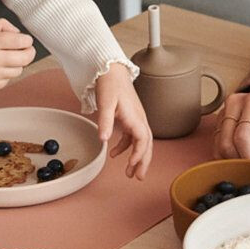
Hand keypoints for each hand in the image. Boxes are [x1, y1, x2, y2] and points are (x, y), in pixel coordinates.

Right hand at [0, 18, 34, 92]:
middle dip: (29, 52)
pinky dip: (5, 74)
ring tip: (4, 58)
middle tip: (26, 49)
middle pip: (26, 58)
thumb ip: (2, 25)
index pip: (22, 41)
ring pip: (19, 70)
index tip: (25, 40)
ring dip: (16, 64)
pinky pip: (8, 80)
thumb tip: (19, 33)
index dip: (27, 40)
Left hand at [95, 62, 152, 178]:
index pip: (142, 140)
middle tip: (138, 177)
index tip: (131, 164)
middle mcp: (139, 119)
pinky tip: (114, 154)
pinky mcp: (130, 118)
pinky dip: (125, 147)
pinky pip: (132, 137)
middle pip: (146, 144)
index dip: (139, 154)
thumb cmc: (111, 84)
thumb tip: (103, 139)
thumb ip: (105, 121)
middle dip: (143, 162)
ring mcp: (136, 119)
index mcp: (135, 117)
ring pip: (141, 142)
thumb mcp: (105, 103)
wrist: (112, 71)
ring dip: (136, 157)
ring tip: (129, 173)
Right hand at [213, 68, 249, 163]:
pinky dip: (230, 157)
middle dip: (241, 162)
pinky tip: (246, 157)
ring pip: (219, 146)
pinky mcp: (221, 120)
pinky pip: (218, 145)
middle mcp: (235, 103)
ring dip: (235, 160)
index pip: (242, 137)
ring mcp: (226, 111)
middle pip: (226, 143)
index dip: (249, 158)